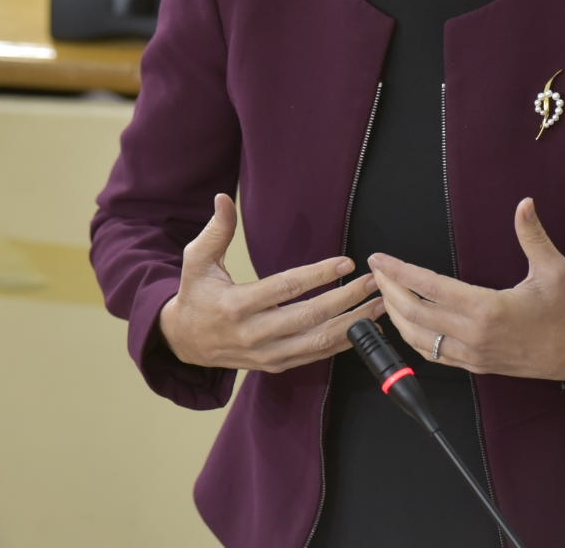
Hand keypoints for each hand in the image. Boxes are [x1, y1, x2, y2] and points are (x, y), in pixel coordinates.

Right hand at [159, 194, 386, 372]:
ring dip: (353, 324)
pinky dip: (342, 343)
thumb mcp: (197, 260)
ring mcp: (267, 354)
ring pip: (318, 342)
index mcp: (237, 305)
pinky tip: (363, 327)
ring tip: (379, 305)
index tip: (346, 263)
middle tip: (373, 282)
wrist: (184, 342)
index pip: (286, 288)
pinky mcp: (276, 366)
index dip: (318, 275)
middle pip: (310, 318)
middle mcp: (254, 334)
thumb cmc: (196, 295)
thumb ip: (216, 230)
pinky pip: (315, 356)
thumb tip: (224, 199)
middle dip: (347, 300)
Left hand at [369, 197, 564, 380]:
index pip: (429, 287)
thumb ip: (533, 235)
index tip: (380, 258)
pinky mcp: (475, 366)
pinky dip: (412, 337)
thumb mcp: (554, 269)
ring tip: (384, 293)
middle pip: (414, 313)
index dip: (399, 272)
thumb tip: (524, 204)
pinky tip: (405, 322)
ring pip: (418, 338)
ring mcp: (472, 354)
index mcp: (487, 308)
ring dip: (395, 315)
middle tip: (376, 271)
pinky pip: (433, 355)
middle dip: (389, 290)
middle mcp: (474, 334)